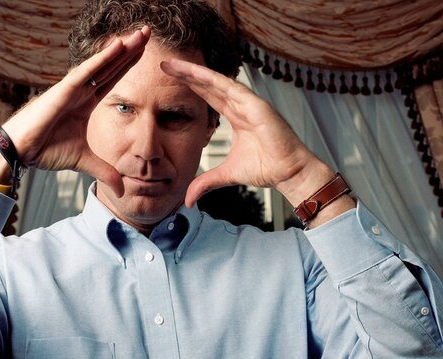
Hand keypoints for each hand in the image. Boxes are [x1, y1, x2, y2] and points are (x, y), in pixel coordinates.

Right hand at [0, 27, 151, 196]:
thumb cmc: (45, 150)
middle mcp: (80, 91)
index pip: (111, 79)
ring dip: (121, 49)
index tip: (145, 53)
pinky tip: (118, 45)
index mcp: (85, 103)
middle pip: (110, 66)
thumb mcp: (84, 161)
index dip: (127, 65)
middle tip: (149, 33)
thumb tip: (121, 189)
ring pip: (101, 64)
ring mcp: (72, 89)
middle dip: (130, 50)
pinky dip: (102, 59)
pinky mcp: (63, 91)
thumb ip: (104, 171)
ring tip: (141, 34)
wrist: (22, 152)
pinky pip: (86, 72)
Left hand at [160, 59, 335, 207]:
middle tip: (164, 64)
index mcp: (235, 116)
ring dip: (195, 72)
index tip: (170, 79)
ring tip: (174, 65)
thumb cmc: (266, 168)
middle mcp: (241, 105)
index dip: (190, 86)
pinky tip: (197, 73)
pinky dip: (213, 80)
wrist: (288, 173)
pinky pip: (232, 88)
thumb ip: (205, 182)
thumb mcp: (226, 175)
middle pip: (209, 85)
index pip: (208, 96)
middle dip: (187, 74)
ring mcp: (249, 103)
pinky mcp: (257, 105)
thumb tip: (187, 199)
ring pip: (217, 82)